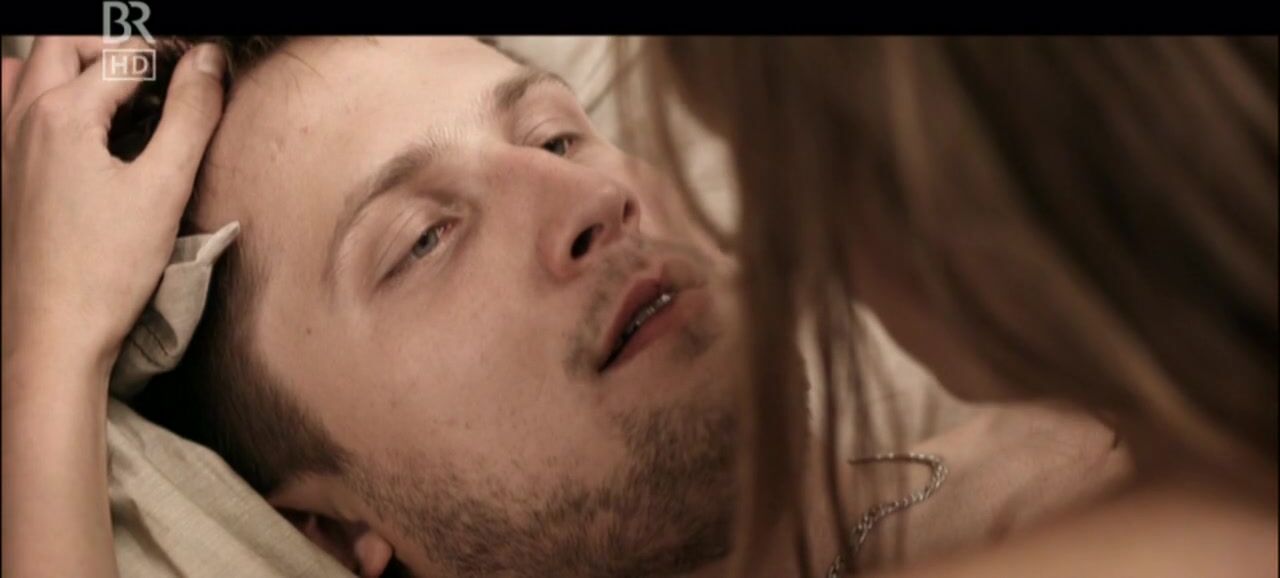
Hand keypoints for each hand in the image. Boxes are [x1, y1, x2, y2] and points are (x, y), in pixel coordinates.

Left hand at [1, 36, 225, 376]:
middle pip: (65, 46)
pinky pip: (14, 110)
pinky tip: (76, 125)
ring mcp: (3, 148)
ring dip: (80, 67)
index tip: (206, 67)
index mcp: (61, 116)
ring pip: (33, 73)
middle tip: (163, 72)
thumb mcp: (163, 187)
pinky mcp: (3, 177)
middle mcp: (21, 120)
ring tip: (127, 94)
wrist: (51, 336)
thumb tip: (211, 61)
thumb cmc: (104, 271)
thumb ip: (191, 115)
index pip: (125, 57)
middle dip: (117, 48)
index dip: (173, 56)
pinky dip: (47, 97)